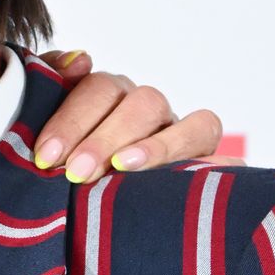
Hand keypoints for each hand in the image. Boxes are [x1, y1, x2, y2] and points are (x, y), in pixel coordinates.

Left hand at [30, 49, 224, 183]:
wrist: (85, 215)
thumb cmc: (61, 164)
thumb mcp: (49, 131)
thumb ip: (52, 82)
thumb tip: (81, 59)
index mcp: (112, 95)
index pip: (99, 88)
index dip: (73, 119)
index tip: (46, 156)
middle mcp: (151, 111)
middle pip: (143, 104)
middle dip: (106, 138)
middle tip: (76, 172)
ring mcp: (185, 138)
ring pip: (193, 125)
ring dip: (158, 147)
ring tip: (123, 169)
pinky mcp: (209, 170)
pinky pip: (227, 163)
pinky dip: (221, 167)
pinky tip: (198, 178)